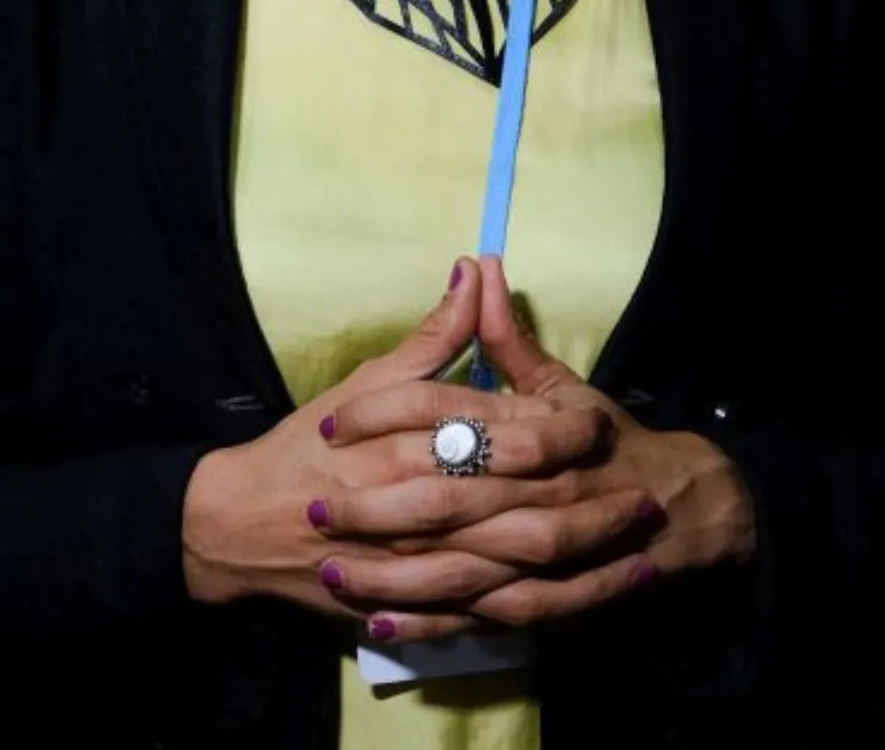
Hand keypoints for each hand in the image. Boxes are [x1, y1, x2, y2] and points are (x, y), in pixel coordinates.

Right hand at [181, 258, 626, 641]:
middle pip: (518, 505)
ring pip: (507, 567)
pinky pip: (479, 615)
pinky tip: (577, 607)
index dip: (561, 430)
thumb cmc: (310, 444)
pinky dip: (528, 614)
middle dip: (585, 505)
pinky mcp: (408, 603)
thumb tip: (476, 270)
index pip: (502, 431)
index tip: (604, 423)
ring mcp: (413, 561)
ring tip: (632, 556)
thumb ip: (433, 334)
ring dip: (573, 564)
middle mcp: (417, 500)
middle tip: (642, 498)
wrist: (242, 524)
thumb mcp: (369, 381)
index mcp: (410, 439)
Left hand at [332, 256, 757, 628]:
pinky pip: (476, 618)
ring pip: (457, 566)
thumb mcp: (559, 386)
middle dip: (375, 507)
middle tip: (315, 509)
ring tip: (330, 570)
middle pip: (445, 495)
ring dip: (390, 573)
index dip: (383, 416)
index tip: (328, 426)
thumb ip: (507, 337)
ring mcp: (535, 553)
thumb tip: (476, 266)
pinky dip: (428, 623)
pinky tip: (375, 623)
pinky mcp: (536, 602)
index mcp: (532, 427)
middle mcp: (534, 489)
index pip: (447, 411)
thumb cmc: (606, 441)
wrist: (677, 510)